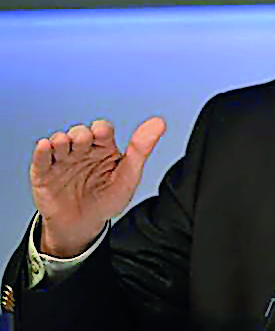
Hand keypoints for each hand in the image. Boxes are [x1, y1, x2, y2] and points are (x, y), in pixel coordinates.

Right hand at [30, 117, 165, 257]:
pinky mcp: (44, 174)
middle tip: (84, 143)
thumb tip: (159, 122)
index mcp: (104, 148)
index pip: (102, 129)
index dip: (101, 129)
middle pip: (79, 132)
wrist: (84, 226)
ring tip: (65, 145)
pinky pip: (40, 159)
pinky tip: (46, 146)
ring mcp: (62, 160)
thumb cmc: (108, 199)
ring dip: (62, 140)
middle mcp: (82, 150)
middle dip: (81, 134)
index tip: (102, 135)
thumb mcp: (128, 176)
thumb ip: (141, 149)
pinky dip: (42, 151)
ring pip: (59, 141)